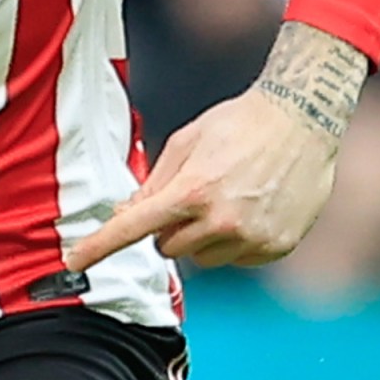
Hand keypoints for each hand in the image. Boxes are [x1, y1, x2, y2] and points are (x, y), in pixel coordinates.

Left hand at [71, 86, 342, 275]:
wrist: (304, 119)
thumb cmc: (240, 123)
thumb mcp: (187, 142)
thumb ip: (154, 183)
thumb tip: (124, 214)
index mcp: (191, 191)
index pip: (133, 228)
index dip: (100, 246)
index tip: (75, 261)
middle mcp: (220, 221)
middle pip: (168, 249)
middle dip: (169, 229)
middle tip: (191, 197)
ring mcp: (250, 238)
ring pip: (202, 258)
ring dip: (202, 237)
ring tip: (227, 198)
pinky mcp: (274, 247)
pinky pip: (235, 259)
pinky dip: (235, 241)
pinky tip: (250, 207)